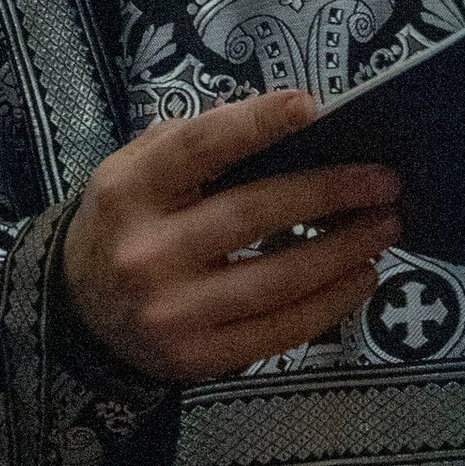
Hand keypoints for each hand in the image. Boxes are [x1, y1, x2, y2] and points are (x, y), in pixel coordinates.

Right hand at [61, 91, 400, 382]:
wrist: (79, 315)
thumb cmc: (129, 225)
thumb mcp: (139, 172)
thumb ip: (201, 143)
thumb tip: (296, 123)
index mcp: (129, 191)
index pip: (198, 148)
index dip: (256, 124)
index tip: (313, 107)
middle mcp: (145, 252)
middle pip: (252, 213)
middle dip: (329, 192)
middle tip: (385, 180)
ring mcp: (172, 312)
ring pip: (277, 279)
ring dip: (344, 251)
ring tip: (385, 227)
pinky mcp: (199, 357)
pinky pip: (280, 330)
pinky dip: (332, 303)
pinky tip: (362, 276)